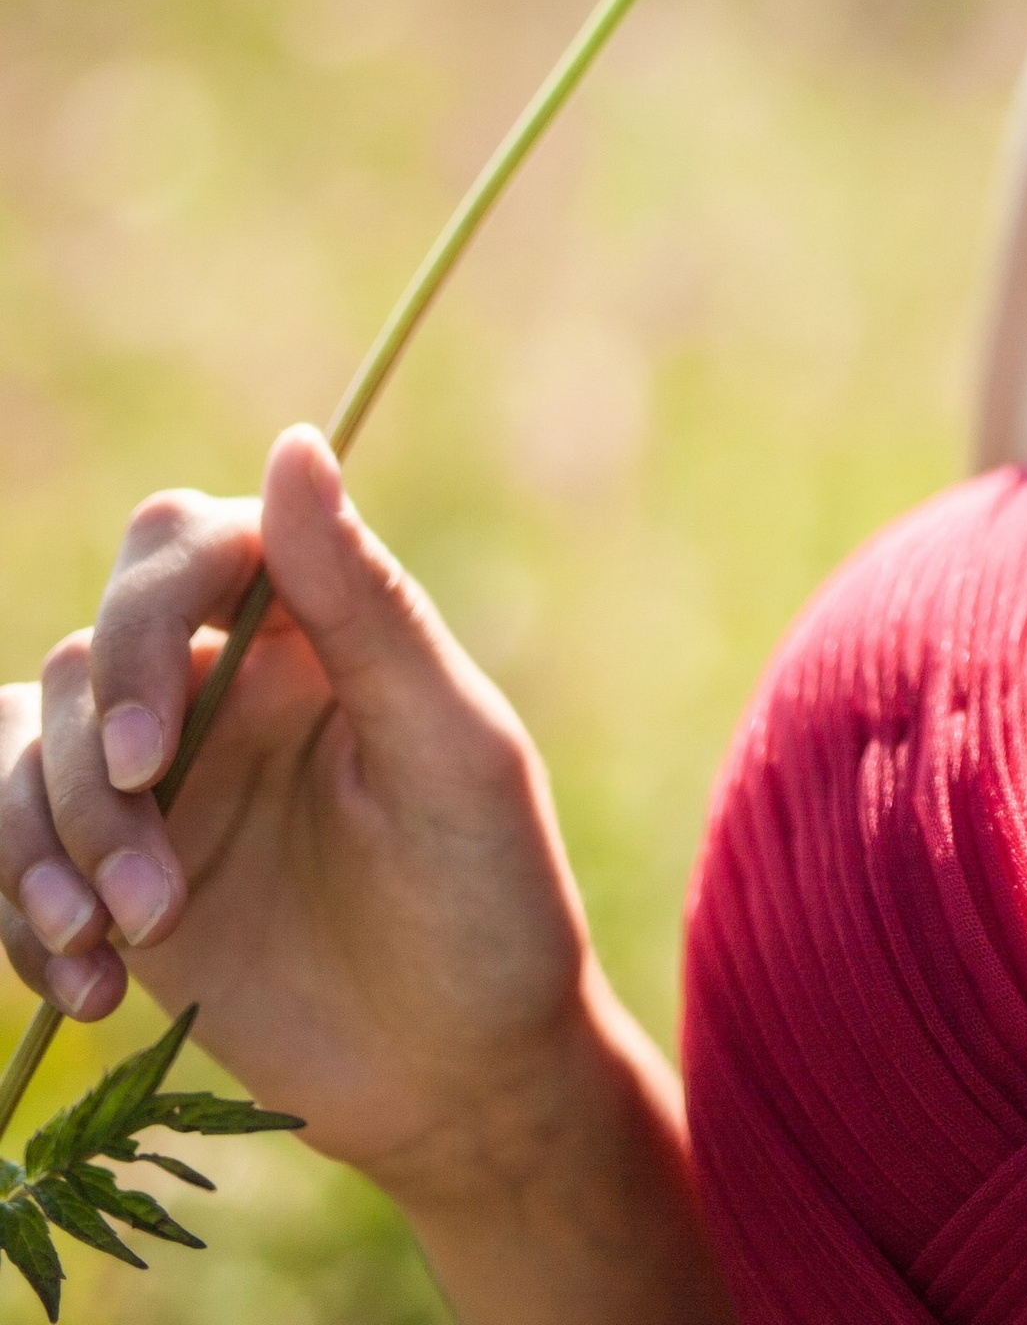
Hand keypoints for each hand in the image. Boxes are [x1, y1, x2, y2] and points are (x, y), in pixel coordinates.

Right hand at [0, 428, 606, 1206]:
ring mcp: (160, 779)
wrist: (464, 1076)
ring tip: (118, 950)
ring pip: (26, 743)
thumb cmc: (487, 898)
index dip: (144, 630)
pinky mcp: (113, 875)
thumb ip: (367, 603)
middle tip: (151, 898)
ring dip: (41, 847)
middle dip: (88, 769)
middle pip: (90, 652)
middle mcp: (224, 681)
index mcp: (313, 622)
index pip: (182, 548)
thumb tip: (296, 441)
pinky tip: (91, 992)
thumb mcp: (450, 751)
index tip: (151, 758)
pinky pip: (6, 848)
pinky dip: (17, 912)